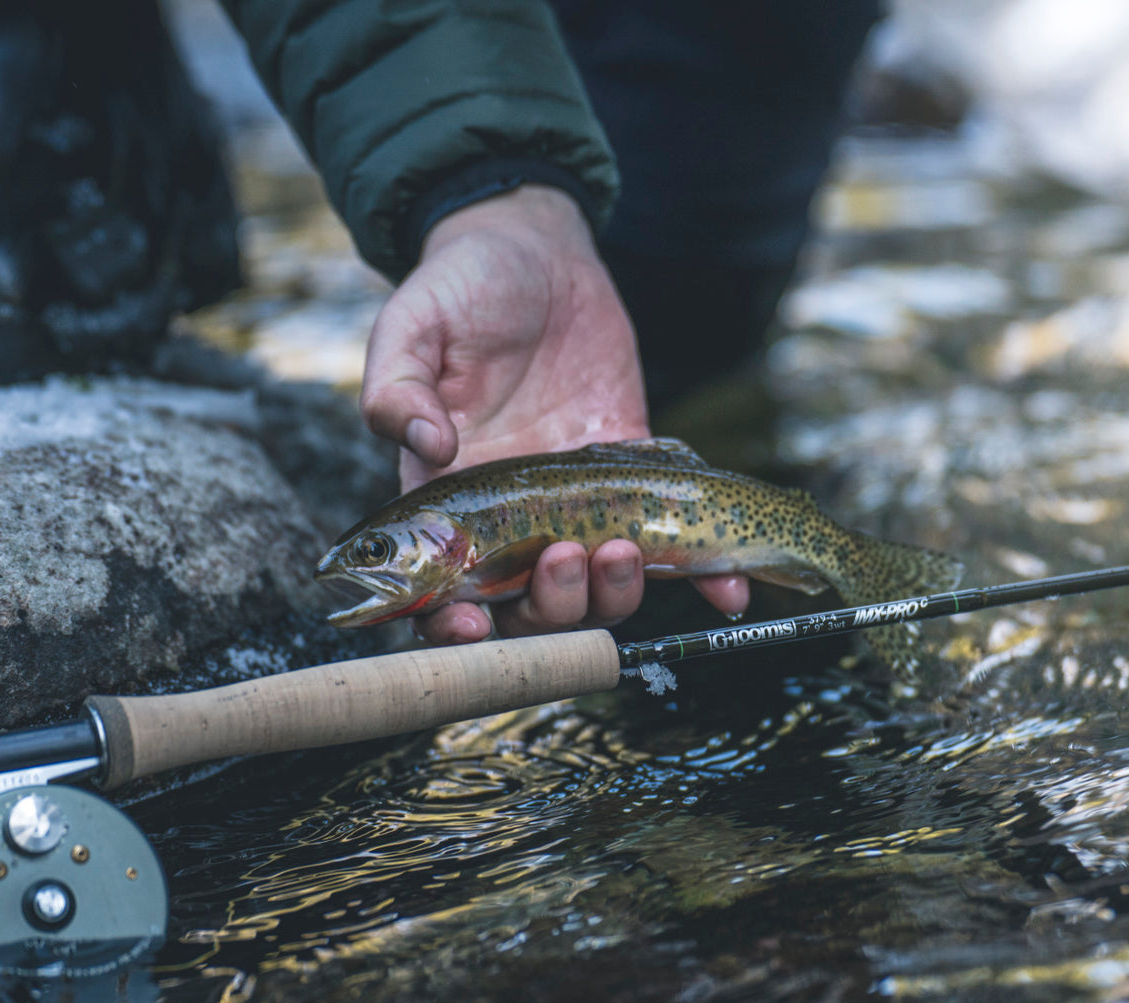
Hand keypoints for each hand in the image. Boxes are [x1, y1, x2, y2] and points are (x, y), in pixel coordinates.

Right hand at [360, 185, 747, 641]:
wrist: (535, 249)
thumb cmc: (460, 286)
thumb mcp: (413, 325)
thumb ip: (398, 386)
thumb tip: (425, 443)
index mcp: (448, 498)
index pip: (442, 592)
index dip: (452, 627)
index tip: (474, 625)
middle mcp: (511, 519)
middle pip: (530, 608)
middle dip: (552, 607)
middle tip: (566, 556)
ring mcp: (577, 504)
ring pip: (600, 590)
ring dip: (615, 594)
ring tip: (625, 546)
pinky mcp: (634, 474)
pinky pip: (671, 541)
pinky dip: (706, 578)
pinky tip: (730, 592)